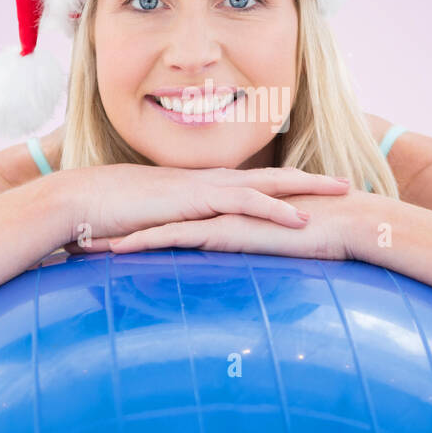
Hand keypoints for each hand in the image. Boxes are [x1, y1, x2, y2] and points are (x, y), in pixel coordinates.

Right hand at [53, 163, 351, 250]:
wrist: (81, 201)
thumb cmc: (108, 218)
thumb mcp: (152, 229)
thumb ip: (174, 237)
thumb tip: (186, 255)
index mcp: (203, 189)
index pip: (257, 185)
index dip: (290, 188)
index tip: (321, 193)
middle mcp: (211, 183)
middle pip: (274, 177)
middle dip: (314, 180)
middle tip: (350, 184)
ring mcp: (206, 188)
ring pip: (270, 183)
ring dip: (309, 187)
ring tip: (344, 192)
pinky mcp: (197, 201)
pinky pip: (245, 204)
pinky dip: (276, 211)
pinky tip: (302, 222)